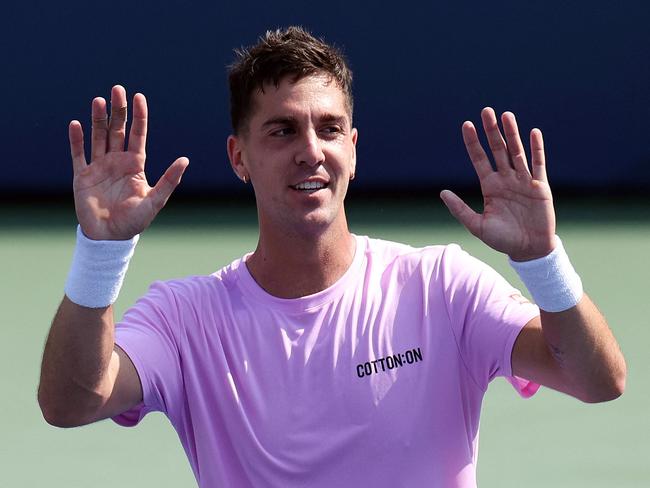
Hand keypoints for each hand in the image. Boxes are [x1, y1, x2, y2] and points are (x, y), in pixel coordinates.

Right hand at [69, 85, 188, 239]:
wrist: (110, 237)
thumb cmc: (135, 221)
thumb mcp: (155, 199)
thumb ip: (169, 180)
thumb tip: (185, 160)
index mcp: (135, 164)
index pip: (138, 134)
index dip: (138, 116)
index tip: (139, 96)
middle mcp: (117, 161)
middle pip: (117, 129)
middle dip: (118, 110)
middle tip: (117, 89)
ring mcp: (99, 166)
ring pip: (98, 136)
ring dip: (98, 118)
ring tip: (98, 100)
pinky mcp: (82, 176)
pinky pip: (78, 154)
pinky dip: (77, 139)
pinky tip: (76, 123)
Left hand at [440, 108, 554, 260]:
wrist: (529, 250)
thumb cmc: (502, 240)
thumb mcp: (477, 226)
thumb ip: (459, 209)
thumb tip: (442, 192)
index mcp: (490, 187)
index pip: (479, 159)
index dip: (473, 143)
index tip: (466, 125)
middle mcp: (506, 180)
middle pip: (498, 150)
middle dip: (491, 131)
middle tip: (486, 111)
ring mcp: (523, 181)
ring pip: (517, 152)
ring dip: (512, 134)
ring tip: (506, 115)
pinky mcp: (540, 186)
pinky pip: (538, 164)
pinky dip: (536, 148)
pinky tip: (533, 132)